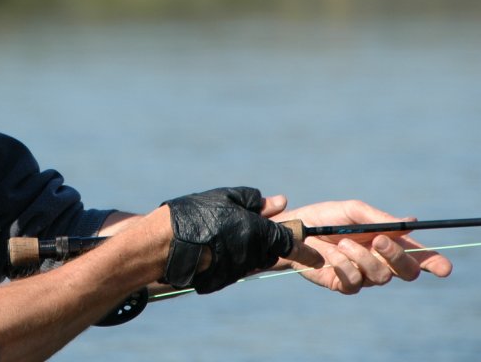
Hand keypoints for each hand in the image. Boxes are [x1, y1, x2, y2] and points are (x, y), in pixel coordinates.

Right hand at [161, 187, 296, 293]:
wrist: (165, 245)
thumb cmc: (196, 216)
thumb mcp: (226, 198)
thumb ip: (256, 201)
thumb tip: (280, 202)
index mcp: (259, 233)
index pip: (289, 243)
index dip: (303, 248)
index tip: (316, 255)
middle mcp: (252, 255)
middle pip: (269, 251)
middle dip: (266, 242)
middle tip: (246, 226)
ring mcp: (237, 271)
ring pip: (251, 260)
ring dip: (245, 248)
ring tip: (221, 233)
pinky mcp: (222, 281)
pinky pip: (233, 268)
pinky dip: (228, 257)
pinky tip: (210, 246)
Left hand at [272, 200, 452, 293]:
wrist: (293, 230)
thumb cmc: (325, 217)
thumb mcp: (353, 211)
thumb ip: (380, 219)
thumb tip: (410, 224)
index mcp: (388, 241)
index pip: (419, 256)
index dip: (434, 263)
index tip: (444, 268)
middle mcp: (380, 260)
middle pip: (408, 271)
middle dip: (398, 256)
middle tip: (379, 240)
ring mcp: (363, 275)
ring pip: (380, 276)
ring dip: (361, 256)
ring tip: (341, 241)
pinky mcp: (344, 284)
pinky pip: (354, 282)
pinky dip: (342, 264)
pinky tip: (330, 253)